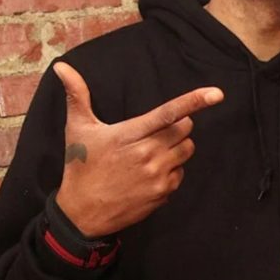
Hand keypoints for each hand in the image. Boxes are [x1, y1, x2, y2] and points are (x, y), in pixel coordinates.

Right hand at [53, 61, 223, 237]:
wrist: (81, 213)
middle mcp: (147, 154)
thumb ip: (77, 96)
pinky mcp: (163, 193)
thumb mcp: (77, 129)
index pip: (168, 113)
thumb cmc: (81, 166)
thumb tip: (62, 66)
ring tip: (151, 154)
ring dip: (176, 148)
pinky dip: (171, 171)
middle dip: (177, 126)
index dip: (194, 101)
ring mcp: (157, 175)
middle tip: (155, 133)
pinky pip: (181, 174)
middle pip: (185, 129)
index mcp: (129, 135)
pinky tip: (149, 175)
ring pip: (186, 150)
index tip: (217, 94)